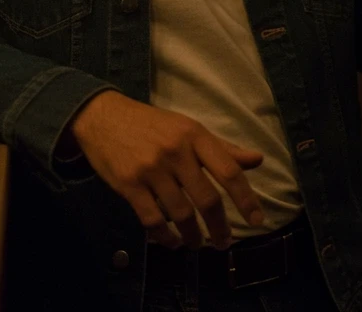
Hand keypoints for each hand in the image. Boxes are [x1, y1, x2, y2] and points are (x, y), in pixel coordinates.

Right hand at [67, 90, 264, 250]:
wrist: (103, 116)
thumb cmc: (151, 124)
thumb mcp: (188, 128)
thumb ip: (222, 147)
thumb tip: (257, 159)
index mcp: (194, 134)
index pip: (228, 170)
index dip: (246, 198)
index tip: (258, 220)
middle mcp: (175, 151)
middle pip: (207, 199)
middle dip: (219, 228)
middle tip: (224, 243)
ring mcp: (151, 169)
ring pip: (181, 214)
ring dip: (193, 237)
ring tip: (197, 244)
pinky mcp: (129, 185)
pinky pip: (153, 220)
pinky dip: (166, 238)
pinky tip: (172, 242)